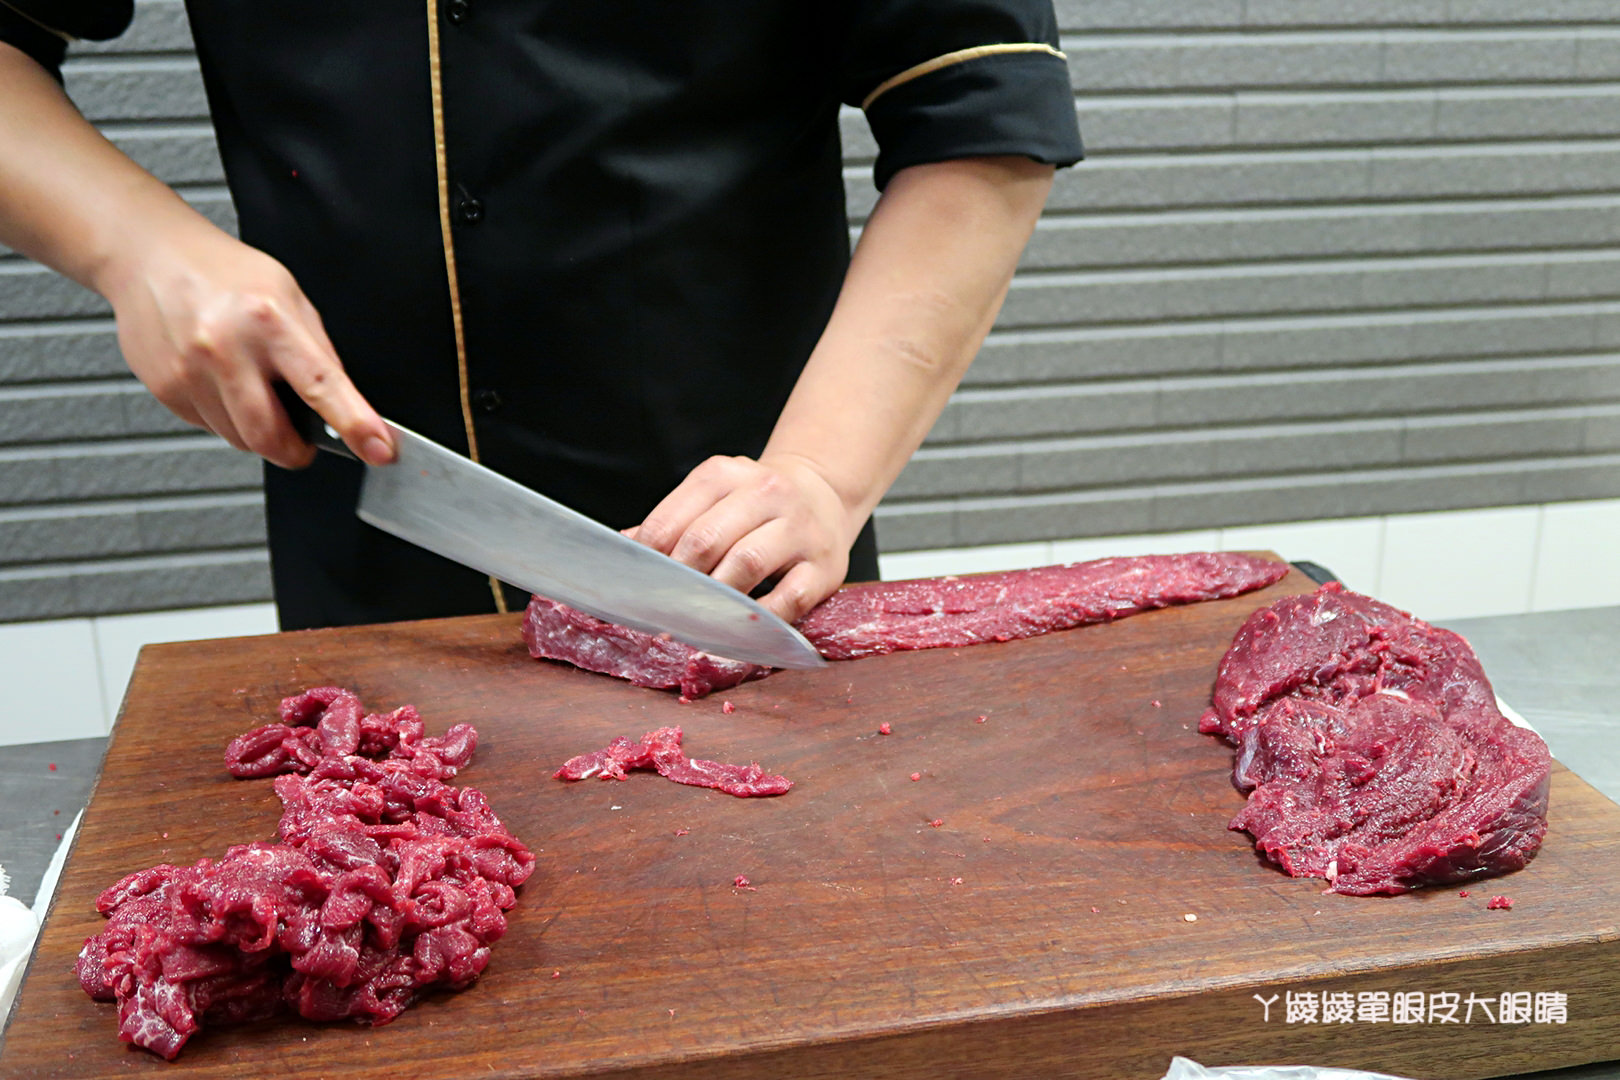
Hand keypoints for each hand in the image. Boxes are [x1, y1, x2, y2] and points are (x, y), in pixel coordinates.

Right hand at [101, 221, 393, 468]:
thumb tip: (345, 404)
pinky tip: (220, 379)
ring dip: (258, 431)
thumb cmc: (223, 273)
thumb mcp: (289, 296)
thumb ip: (317, 351)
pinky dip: (226, 416)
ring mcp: (189, 372)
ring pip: (239, 438)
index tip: (378, 450)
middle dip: (295, 451)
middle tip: (304, 442)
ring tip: (253, 387)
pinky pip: (210, 426)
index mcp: (269, 320)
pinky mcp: (166, 389)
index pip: (322, 385)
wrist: (149, 255)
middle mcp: (225, 348)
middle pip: (270, 436)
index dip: (354, 424)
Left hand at [630, 453, 859, 622]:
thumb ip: (672, 523)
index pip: (673, 520)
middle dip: (679, 581)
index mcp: (725, 474)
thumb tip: (622, 551)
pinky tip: (742, 630)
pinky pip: (788, 598)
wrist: (823, 493)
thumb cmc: (757, 505)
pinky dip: (759, 619)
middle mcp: (765, 492)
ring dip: (715, 600)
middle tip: (664, 611)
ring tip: (697, 622)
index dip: (649, 560)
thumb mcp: (714, 497)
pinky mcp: (824, 565)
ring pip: (745, 564)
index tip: (637, 590)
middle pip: (705, 540)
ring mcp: (799, 527)